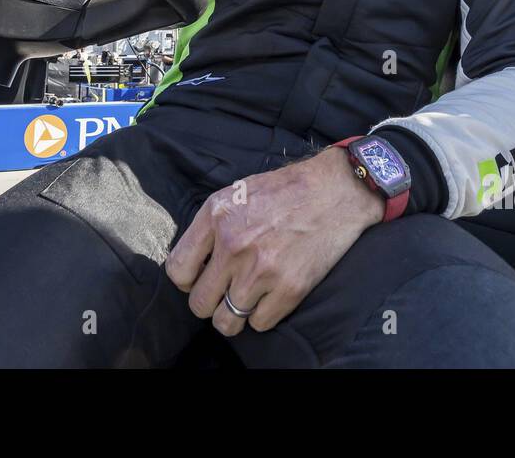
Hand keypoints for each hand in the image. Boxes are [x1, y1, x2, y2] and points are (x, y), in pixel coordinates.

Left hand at [165, 147, 383, 336]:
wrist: (336, 191)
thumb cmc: (286, 190)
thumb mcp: (236, 193)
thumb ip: (211, 225)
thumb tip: (194, 261)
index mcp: (216, 217)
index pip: (178, 270)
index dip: (188, 280)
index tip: (201, 278)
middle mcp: (234, 245)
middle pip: (199, 303)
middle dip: (209, 303)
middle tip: (225, 292)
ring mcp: (261, 270)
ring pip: (226, 321)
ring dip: (235, 315)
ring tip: (247, 298)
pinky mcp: (289, 288)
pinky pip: (259, 324)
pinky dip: (263, 315)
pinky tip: (272, 296)